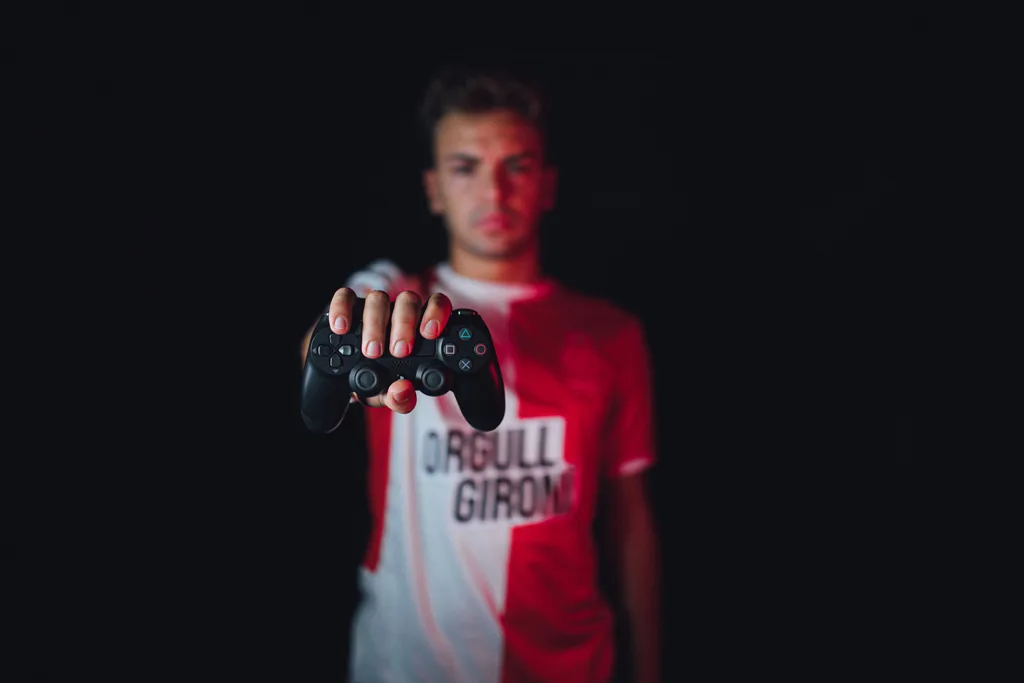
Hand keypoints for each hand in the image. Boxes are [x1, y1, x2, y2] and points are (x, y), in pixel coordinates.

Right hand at [327, 287, 451, 412]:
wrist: (348, 380)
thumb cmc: (377, 382)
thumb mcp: (390, 393)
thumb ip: (400, 397)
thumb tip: (403, 392)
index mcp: (418, 328)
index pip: (436, 304)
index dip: (436, 312)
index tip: (430, 333)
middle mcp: (398, 313)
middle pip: (407, 301)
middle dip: (404, 325)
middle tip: (400, 351)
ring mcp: (373, 308)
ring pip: (379, 298)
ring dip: (376, 323)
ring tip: (372, 350)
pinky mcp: (347, 306)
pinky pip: (345, 297)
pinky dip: (343, 308)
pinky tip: (342, 328)